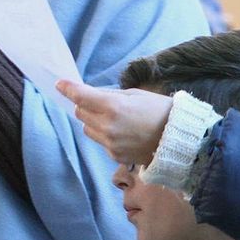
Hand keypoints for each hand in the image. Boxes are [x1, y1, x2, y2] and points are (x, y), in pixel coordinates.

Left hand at [56, 80, 173, 166]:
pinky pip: (100, 141)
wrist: (180, 139)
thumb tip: (90, 95)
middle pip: (80, 113)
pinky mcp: (114, 155)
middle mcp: (107, 127)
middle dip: (85, 105)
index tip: (59, 84)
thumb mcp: (135, 95)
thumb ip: (109, 95)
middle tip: (100, 102)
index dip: (68, 89)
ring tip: (116, 119)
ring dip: (93, 121)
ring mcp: (110, 143)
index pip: (81, 97)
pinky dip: (105, 135)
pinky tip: (124, 133)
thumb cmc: (160, 111)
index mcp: (113, 107)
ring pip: (87, 128)